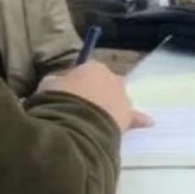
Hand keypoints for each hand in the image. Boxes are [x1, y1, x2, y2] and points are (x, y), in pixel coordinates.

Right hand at [37, 61, 152, 130]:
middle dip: (95, 93)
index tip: (66, 94)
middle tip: (79, 108)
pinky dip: (138, 121)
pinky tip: (147, 123)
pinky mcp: (127, 118)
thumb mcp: (47, 85)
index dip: (76, 82)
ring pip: (117, 100)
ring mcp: (122, 99)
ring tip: (94, 121)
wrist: (74, 126)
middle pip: (105, 84)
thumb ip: (57, 81)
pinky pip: (135, 119)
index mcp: (93, 67)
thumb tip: (59, 82)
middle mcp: (113, 79)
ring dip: (109, 107)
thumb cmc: (58, 101)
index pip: (86, 70)